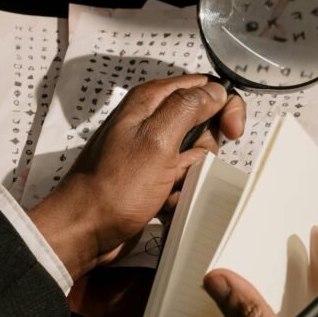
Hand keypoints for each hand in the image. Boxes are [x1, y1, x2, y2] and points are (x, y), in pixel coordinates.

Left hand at [29, 75, 245, 279]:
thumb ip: (188, 107)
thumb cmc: (114, 188)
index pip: (204, 86)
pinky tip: (163, 201)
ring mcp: (152, 150)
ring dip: (191, 176)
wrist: (86, 230)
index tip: (231, 131)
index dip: (224, 106)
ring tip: (167, 187)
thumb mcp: (157, 140)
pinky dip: (181, 192)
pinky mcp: (153, 176)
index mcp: (150, 101)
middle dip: (205, 150)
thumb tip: (215, 91)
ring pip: (197, 155)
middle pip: (204, 124)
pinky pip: (184, 179)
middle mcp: (151, 121)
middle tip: (185, 165)